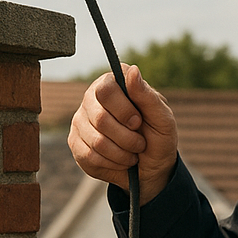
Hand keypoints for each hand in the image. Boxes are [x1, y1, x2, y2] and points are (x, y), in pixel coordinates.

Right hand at [68, 64, 178, 203]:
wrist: (151, 167)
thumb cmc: (158, 137)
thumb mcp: (162, 117)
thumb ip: (147, 95)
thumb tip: (133, 70)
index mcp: (113, 83)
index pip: (106, 89)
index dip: (123, 109)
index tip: (138, 122)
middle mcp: (92, 98)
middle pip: (99, 117)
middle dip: (126, 137)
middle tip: (140, 143)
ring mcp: (80, 120)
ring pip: (96, 140)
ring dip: (121, 153)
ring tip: (133, 153)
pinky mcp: (75, 143)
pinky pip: (89, 156)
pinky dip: (112, 163)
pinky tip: (120, 161)